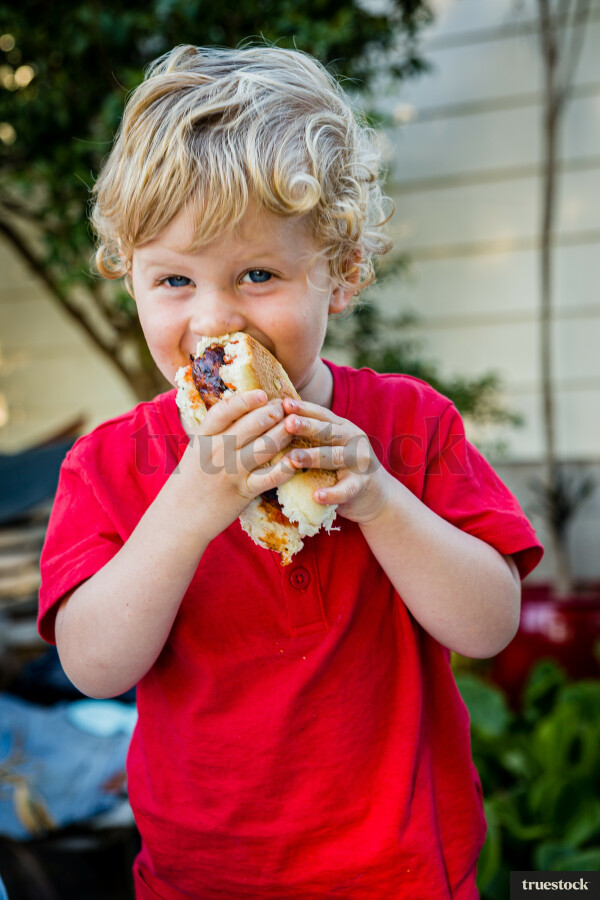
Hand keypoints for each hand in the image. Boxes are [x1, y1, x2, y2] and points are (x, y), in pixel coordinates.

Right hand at [179, 390, 295, 536]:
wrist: (178, 518)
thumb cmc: (191, 481)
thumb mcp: (197, 451)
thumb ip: (216, 433)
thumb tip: (240, 409)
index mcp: (204, 438)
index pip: (225, 411)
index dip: (246, 400)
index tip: (263, 393)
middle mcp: (217, 451)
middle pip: (252, 424)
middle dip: (274, 412)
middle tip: (287, 408)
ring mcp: (231, 472)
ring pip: (265, 446)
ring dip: (285, 433)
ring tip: (295, 427)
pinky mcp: (243, 492)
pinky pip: (270, 477)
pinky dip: (286, 467)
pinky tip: (296, 459)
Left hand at [282, 397, 391, 524]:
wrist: (377, 495)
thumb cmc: (343, 467)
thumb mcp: (332, 445)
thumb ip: (313, 435)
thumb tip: (277, 422)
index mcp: (343, 428)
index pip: (322, 415)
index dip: (304, 408)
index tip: (284, 403)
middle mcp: (353, 440)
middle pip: (328, 431)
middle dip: (307, 426)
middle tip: (287, 423)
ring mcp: (359, 462)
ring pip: (334, 457)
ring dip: (313, 457)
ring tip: (293, 459)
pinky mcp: (361, 486)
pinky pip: (345, 490)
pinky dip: (332, 494)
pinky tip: (317, 496)